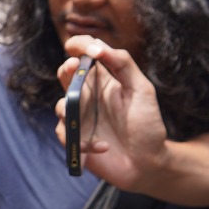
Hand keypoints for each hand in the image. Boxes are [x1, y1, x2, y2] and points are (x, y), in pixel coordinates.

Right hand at [54, 36, 166, 189]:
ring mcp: (80, 117)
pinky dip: (83, 141)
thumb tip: (99, 47)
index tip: (85, 49)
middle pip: (66, 74)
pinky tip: (102, 147)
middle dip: (66, 69)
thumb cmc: (147, 125)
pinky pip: (65, 134)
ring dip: (71, 109)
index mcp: (103, 80)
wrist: (148, 163)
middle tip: (74, 67)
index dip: (79, 45)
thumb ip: (123, 64)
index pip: (84, 54)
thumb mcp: (142, 89)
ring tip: (87, 118)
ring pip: (60, 105)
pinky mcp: (75, 139)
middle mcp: (88, 96)